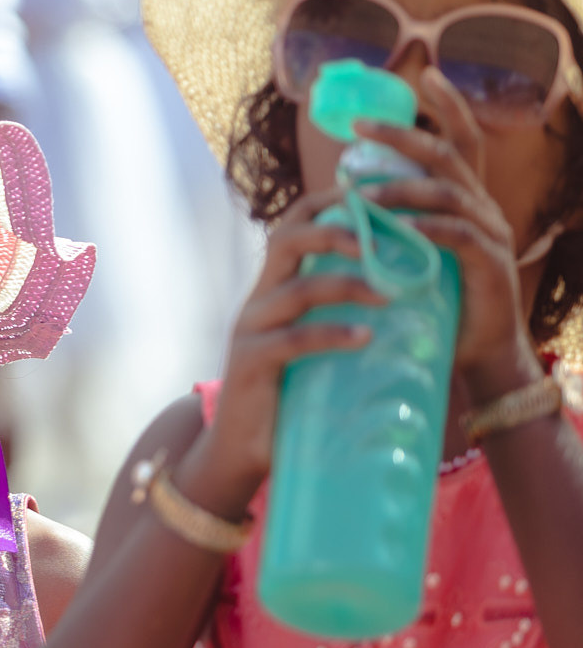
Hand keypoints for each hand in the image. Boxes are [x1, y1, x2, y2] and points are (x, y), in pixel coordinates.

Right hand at [181, 189, 381, 517]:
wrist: (241, 451)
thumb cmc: (289, 397)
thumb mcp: (313, 345)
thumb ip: (340, 316)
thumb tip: (405, 295)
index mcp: (273, 289)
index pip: (293, 224)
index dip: (330, 202)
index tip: (374, 197)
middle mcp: (257, 300)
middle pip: (287, 239)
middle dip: (337, 231)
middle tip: (381, 242)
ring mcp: (250, 330)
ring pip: (296, 289)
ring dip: (347, 285)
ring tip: (388, 295)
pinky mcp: (250, 364)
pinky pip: (292, 340)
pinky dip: (331, 334)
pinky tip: (364, 338)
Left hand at [355, 68, 541, 401]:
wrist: (474, 353)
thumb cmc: (436, 301)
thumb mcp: (411, 253)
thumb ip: (393, 223)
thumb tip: (347, 196)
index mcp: (465, 200)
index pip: (461, 142)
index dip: (449, 107)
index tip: (426, 75)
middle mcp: (482, 208)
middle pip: (449, 155)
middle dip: (405, 135)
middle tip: (360, 125)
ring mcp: (490, 233)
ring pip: (448, 192)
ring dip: (400, 188)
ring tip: (358, 194)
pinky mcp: (490, 264)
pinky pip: (458, 234)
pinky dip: (425, 228)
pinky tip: (399, 228)